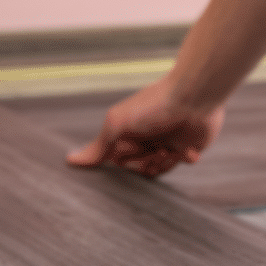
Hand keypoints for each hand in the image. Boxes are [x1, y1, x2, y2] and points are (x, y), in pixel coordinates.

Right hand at [66, 76, 224, 177]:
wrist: (193, 96)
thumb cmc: (153, 105)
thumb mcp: (118, 123)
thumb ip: (99, 145)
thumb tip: (71, 160)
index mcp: (128, 131)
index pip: (116, 158)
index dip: (121, 162)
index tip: (128, 158)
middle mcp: (147, 137)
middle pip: (139, 167)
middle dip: (144, 165)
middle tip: (154, 152)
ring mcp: (168, 141)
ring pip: (161, 169)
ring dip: (164, 165)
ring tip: (169, 151)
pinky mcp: (189, 144)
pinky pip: (186, 162)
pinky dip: (187, 159)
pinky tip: (187, 150)